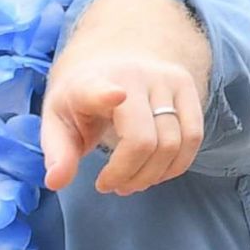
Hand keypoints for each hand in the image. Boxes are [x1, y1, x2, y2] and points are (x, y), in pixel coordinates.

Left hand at [40, 53, 203, 194]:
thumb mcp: (57, 122)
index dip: (105, 94)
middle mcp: (131, 75)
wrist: (106, 62)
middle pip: (143, 141)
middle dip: (129, 175)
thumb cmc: (80, 100)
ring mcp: (163, 78)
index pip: (98, 89)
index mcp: (88, 83)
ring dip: (153, 175)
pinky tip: (155, 172)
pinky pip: (194, 136)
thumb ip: (58, 153)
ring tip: (131, 182)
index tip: (116, 95)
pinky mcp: (185, 85)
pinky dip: (176, 164)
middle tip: (112, 187)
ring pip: (173, 143)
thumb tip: (55, 182)